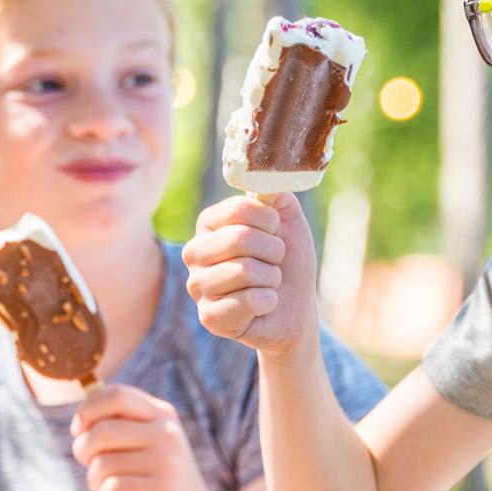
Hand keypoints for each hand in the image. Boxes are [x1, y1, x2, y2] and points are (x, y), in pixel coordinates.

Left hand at [72, 385, 217, 490]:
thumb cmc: (156, 479)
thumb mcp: (145, 443)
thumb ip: (118, 424)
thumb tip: (80, 421)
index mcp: (163, 414)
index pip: (116, 395)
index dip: (88, 410)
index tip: (79, 430)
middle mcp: (168, 433)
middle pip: (101, 431)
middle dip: (83, 451)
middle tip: (91, 465)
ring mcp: (168, 462)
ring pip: (102, 464)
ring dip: (95, 480)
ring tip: (110, 486)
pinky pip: (112, 488)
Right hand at [183, 194, 317, 357]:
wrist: (296, 308)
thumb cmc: (288, 263)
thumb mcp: (289, 221)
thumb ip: (275, 195)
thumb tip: (265, 174)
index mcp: (209, 223)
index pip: (240, 208)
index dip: (270, 221)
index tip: (277, 232)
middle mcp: (195, 251)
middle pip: (240, 238)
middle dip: (274, 252)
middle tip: (276, 262)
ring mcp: (198, 286)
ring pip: (245, 271)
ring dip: (271, 279)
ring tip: (269, 284)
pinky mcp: (208, 316)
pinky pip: (245, 302)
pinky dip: (267, 302)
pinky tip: (264, 305)